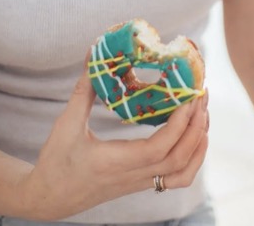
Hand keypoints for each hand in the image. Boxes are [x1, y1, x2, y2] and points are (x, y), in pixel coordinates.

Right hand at [18, 76, 209, 219]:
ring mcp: (139, 183)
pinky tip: (195, 137)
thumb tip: (93, 55)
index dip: (179, 124)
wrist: (50, 198)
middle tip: (201, 95)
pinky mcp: (141, 184)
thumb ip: (83, 91)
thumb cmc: (55, 162)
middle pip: (178, 158)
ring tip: (203, 113)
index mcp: (114, 162)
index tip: (189, 97)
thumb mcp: (65, 125)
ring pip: (182, 172)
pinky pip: (177, 178)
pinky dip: (193, 159)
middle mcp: (131, 176)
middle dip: (196, 126)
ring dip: (198, 143)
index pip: (158, 148)